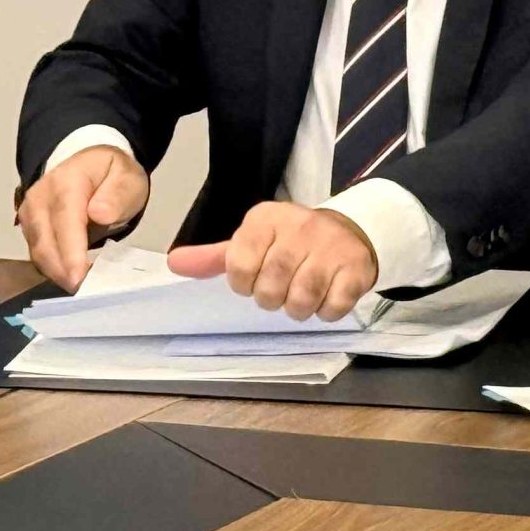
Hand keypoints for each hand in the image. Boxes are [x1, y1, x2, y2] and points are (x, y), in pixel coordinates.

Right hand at [16, 145, 150, 293]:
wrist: (88, 165)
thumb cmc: (110, 174)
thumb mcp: (127, 177)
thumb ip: (117, 194)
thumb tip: (99, 213)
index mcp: (66, 181)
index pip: (65, 220)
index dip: (70, 252)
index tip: (79, 277)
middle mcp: (40, 197)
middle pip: (45, 242)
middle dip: (63, 271)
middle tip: (87, 292)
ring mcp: (30, 213)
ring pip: (38, 252)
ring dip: (58, 273)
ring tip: (84, 287)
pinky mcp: (28, 228)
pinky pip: (38, 254)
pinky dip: (54, 269)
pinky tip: (73, 278)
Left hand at [166, 203, 378, 321]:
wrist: (350, 231)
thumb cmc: (291, 242)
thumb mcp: (253, 242)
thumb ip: (215, 258)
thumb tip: (173, 263)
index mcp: (267, 218)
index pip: (238, 266)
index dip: (245, 283)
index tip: (256, 277)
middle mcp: (300, 227)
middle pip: (270, 288)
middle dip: (272, 299)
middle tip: (281, 289)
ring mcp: (331, 246)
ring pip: (301, 300)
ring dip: (298, 309)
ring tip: (302, 295)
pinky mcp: (356, 267)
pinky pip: (332, 307)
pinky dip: (326, 312)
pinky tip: (326, 297)